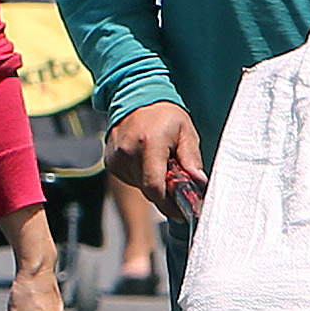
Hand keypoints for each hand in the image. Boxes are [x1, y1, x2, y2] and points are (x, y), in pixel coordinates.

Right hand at [108, 101, 205, 216]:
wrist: (135, 97)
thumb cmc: (164, 115)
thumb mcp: (186, 131)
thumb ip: (191, 158)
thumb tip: (198, 182)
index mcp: (149, 144)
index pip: (155, 187)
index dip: (169, 205)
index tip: (182, 212)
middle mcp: (128, 153)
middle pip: (148, 190)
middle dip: (166, 192)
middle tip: (177, 182)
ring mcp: (116, 159)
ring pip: (140, 187)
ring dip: (153, 182)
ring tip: (160, 162)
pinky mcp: (111, 163)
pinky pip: (131, 180)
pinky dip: (142, 176)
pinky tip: (147, 160)